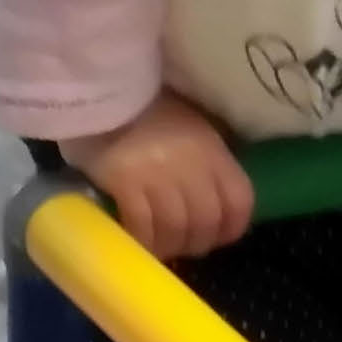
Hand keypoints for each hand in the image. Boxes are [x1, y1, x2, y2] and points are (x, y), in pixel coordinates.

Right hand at [66, 91, 256, 258]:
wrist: (102, 94)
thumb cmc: (149, 112)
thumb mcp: (194, 128)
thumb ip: (208, 160)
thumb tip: (216, 198)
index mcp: (212, 150)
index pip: (239, 199)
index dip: (233, 227)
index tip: (219, 237)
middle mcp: (191, 164)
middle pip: (207, 220)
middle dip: (198, 242)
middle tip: (184, 245)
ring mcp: (159, 174)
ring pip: (176, 227)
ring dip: (170, 246)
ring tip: (160, 247)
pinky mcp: (126, 182)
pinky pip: (142, 226)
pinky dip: (143, 241)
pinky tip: (137, 242)